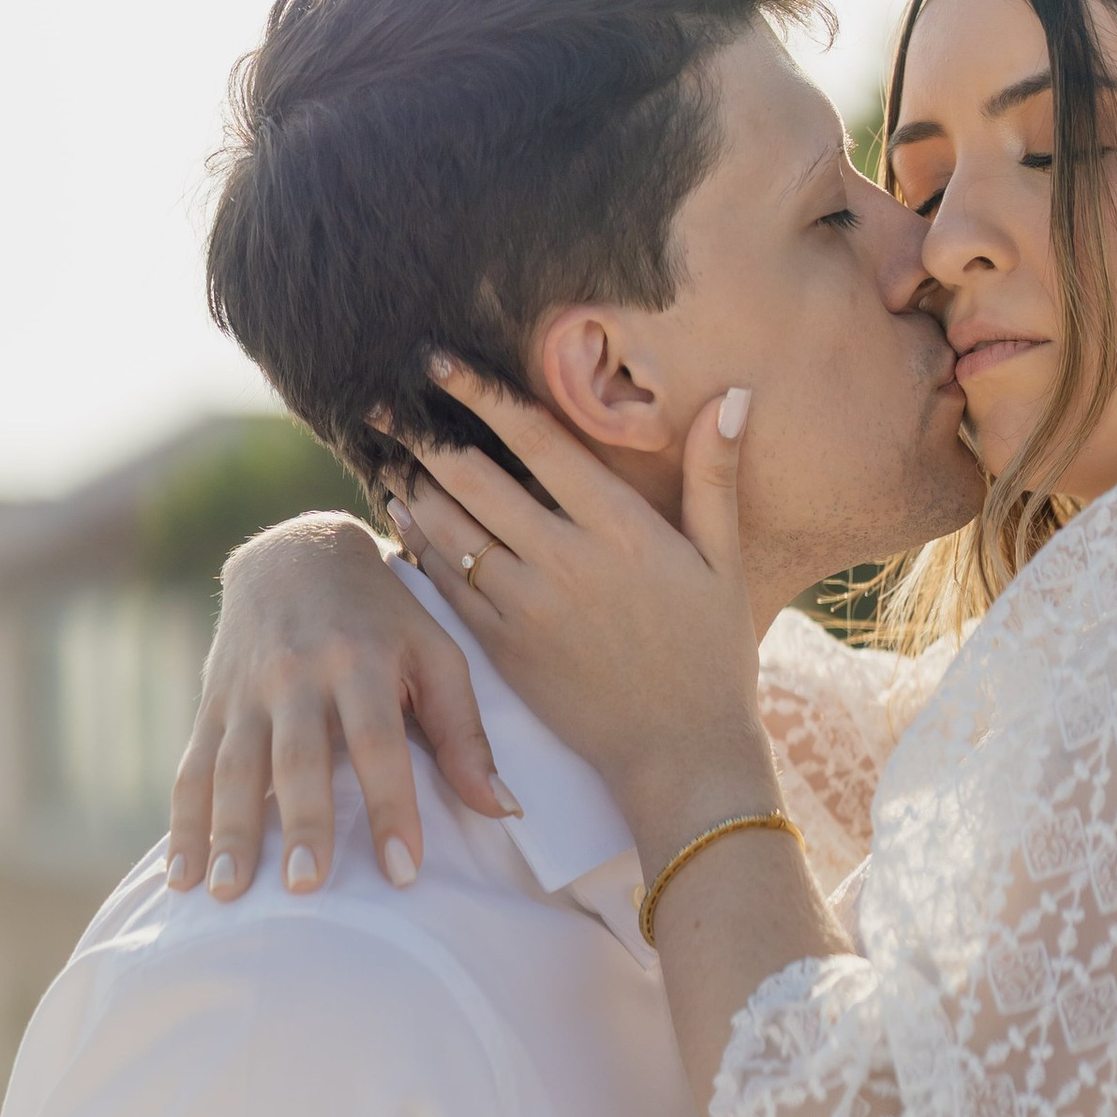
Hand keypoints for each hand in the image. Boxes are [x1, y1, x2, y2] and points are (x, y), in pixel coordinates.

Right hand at [164, 513, 517, 900]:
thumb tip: (502, 808)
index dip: (392, 807)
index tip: (402, 870)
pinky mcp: (212, 704)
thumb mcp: (435, 654)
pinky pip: (193, 768)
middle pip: (298, 758)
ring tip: (229, 893)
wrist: (296, 554)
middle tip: (305, 887)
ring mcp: (247, 691)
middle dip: (301, 824)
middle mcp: (298, 675)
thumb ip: (464, 733)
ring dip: (228, 833)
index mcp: (361, 660)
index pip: (379, 742)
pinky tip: (181, 877)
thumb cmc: (384, 617)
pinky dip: (184, 823)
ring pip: (234, 768)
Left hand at [390, 358, 771, 862]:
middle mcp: (567, 560)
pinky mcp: (506, 648)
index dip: (483, 396)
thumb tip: (731, 397)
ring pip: (452, 532)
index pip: (539, 442)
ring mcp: (529, 606)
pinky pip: (449, 587)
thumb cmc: (711, 655)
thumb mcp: (724, 563)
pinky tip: (403, 520)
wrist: (682, 753)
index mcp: (620, 529)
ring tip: (385, 454)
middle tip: (386, 403)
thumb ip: (715, 477)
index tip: (441, 362)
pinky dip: (421, 549)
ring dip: (413, 488)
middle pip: (476, 481)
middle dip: (425, 436)